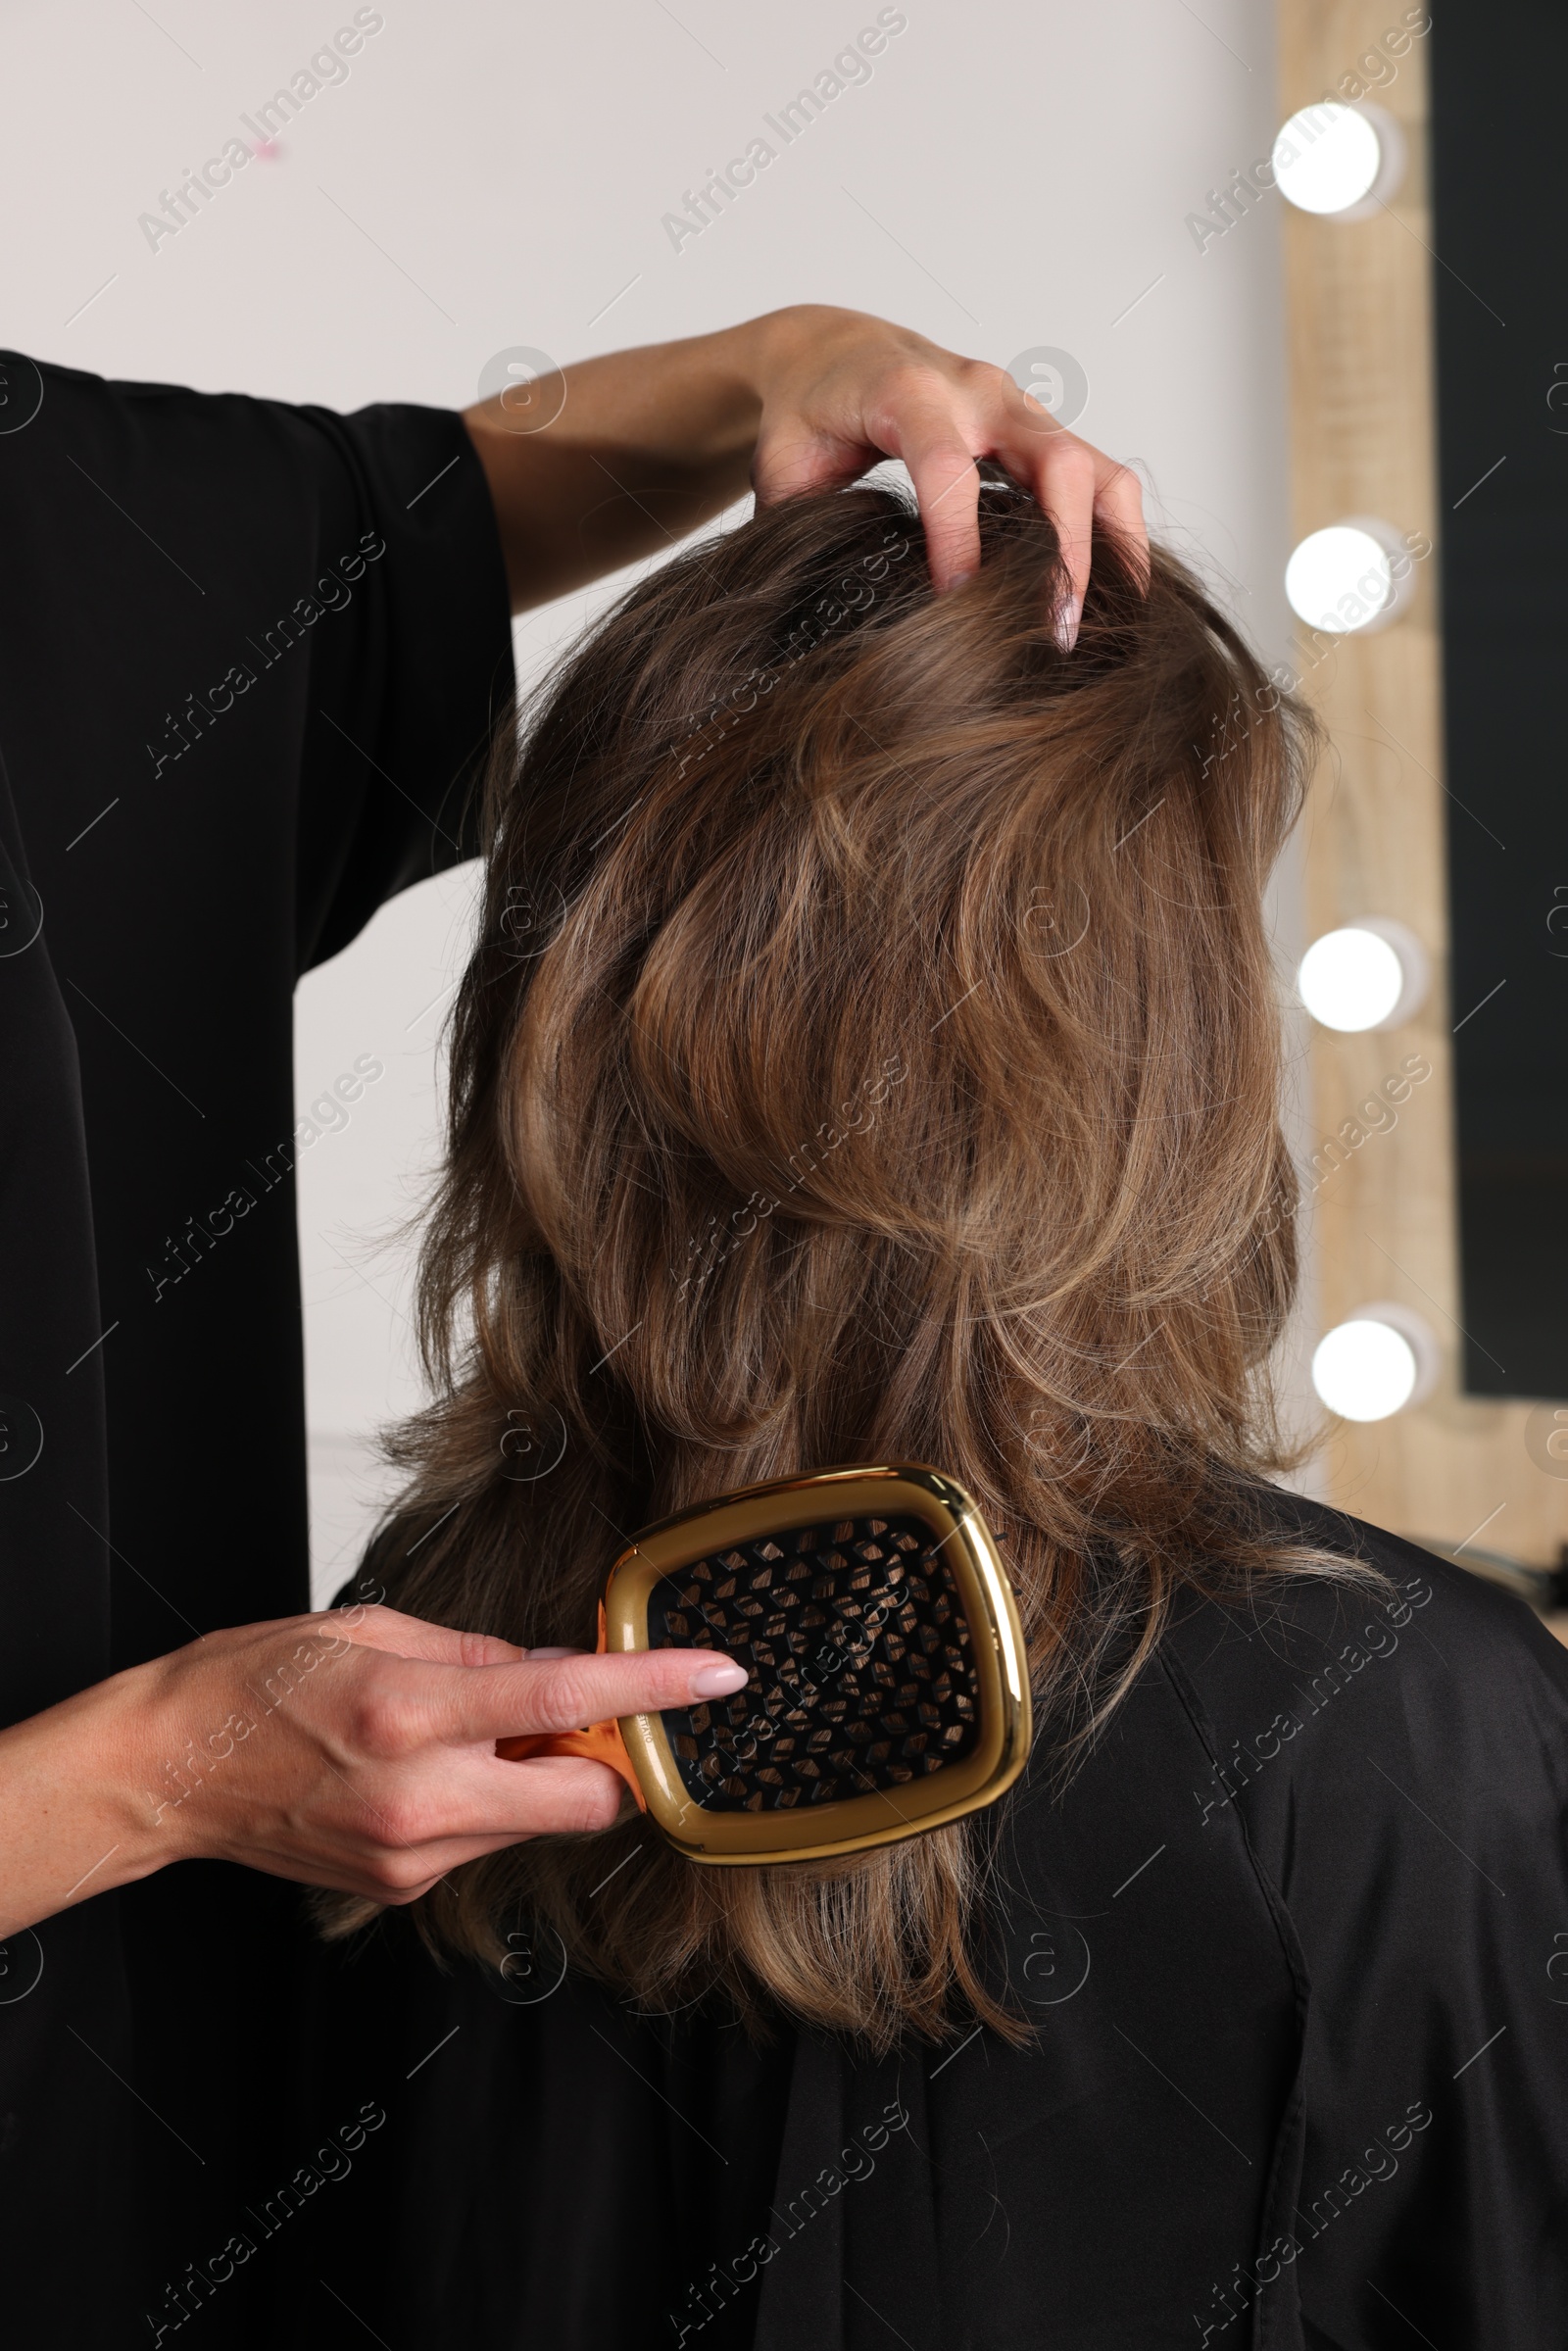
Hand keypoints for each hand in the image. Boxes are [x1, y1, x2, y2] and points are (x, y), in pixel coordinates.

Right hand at [0, 1603, 746, 1933]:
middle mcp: (422, 1797)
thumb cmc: (251, 1684)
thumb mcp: (369, 1629)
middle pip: (586, 1797)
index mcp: (413, 1712)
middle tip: (591, 1710)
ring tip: (473, 1731)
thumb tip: (553, 1665)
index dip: (655, 1687)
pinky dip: (489, 1800)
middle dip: (612, 1757)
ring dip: (541, 1775)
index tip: (718, 1676)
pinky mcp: (401, 1887)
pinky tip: (433, 1769)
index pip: (567, 1697)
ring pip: (538, 1823)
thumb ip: (475, 1653)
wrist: (166, 1772)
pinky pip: (485, 1841)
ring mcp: (414, 1856)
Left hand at [465, 304, 1146, 636]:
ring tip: (1103, 627)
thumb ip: (796, 527)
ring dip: (1107, 550)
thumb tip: (807, 613)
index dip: (958, 536)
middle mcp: (981, 393)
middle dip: (1061, 550)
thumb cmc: (806, 416)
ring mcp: (1023, 412)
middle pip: (1053, 463)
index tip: (957, 602)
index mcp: (907, 392)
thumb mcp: (781, 465)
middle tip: (1054, 634)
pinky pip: (1107, 480)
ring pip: (1096, 470)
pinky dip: (1121, 537)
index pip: (948, 465)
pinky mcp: (1046, 435)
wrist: (835, 352)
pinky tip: (1118, 601)